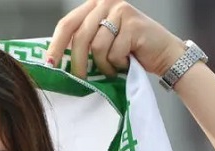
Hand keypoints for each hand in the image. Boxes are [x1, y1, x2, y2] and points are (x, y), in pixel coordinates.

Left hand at [46, 0, 185, 78]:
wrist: (164, 55)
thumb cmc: (130, 52)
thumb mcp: (101, 42)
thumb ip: (82, 42)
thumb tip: (54, 60)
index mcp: (93, 5)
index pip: (67, 23)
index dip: (56, 45)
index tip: (50, 64)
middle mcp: (106, 2)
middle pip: (80, 36)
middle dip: (77, 62)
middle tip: (78, 79)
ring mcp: (121, 11)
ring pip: (98, 47)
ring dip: (104, 65)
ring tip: (114, 68)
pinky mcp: (134, 24)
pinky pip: (114, 53)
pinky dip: (118, 64)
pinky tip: (127, 62)